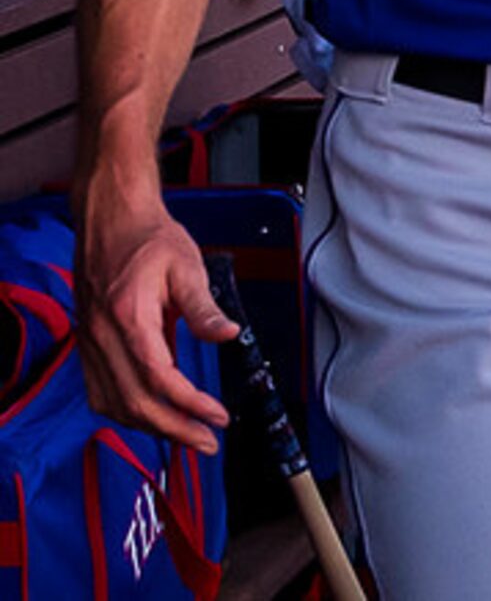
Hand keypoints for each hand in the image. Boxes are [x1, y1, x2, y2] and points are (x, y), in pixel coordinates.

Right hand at [75, 193, 235, 451]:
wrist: (111, 222)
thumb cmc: (149, 239)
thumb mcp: (186, 266)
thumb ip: (205, 306)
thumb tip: (229, 335)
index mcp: (128, 317)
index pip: (157, 377)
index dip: (188, 404)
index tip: (217, 417)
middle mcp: (102, 336)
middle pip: (134, 401)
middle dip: (173, 428)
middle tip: (208, 441)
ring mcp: (90, 343)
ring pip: (113, 403)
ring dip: (149, 426)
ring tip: (185, 435)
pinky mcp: (88, 344)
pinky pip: (100, 392)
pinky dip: (125, 411)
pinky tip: (150, 416)